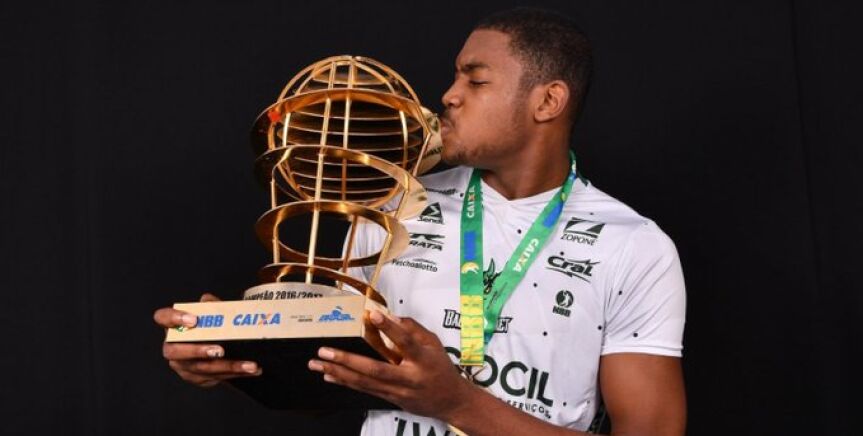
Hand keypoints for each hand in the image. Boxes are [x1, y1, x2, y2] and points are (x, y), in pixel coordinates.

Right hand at [154, 293, 261, 386]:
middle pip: (176, 352)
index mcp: (173, 326)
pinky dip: (236, 374)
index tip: (194, 319)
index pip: (162, 317)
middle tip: (220, 350)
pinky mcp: (197, 378)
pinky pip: (215, 378)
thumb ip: (212, 306)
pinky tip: (252, 370)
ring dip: (229, 367)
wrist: (219, 346)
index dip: (174, 318)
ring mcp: (183, 366)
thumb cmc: (212, 326)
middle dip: (199, 351)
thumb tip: (209, 300)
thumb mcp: (214, 313)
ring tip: (250, 365)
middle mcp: (173, 348)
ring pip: (202, 368)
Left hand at [308, 310, 475, 419]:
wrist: (450, 401)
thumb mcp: (434, 343)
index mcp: (423, 359)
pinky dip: (345, 382)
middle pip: (375, 369)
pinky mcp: (390, 399)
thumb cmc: (440, 368)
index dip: (390, 328)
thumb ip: (413, 329)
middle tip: (325, 350)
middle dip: (347, 360)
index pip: (406, 342)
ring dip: (338, 372)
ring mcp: (398, 391)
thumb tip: (390, 317)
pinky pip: (365, 390)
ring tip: (318, 363)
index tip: (373, 315)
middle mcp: (409, 377)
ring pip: (365, 383)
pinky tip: (329, 375)